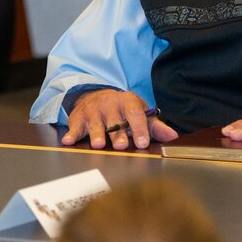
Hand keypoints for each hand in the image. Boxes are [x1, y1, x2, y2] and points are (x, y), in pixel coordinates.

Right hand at [59, 89, 176, 150]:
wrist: (95, 96)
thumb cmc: (121, 109)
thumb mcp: (139, 113)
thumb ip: (155, 126)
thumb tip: (173, 136)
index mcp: (128, 102)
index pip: (135, 115)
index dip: (139, 129)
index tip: (142, 142)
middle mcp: (109, 104)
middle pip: (114, 121)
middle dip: (117, 134)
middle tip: (121, 146)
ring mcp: (93, 111)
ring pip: (96, 124)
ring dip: (96, 135)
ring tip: (98, 145)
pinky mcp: (79, 118)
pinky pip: (75, 126)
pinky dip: (71, 134)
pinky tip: (68, 141)